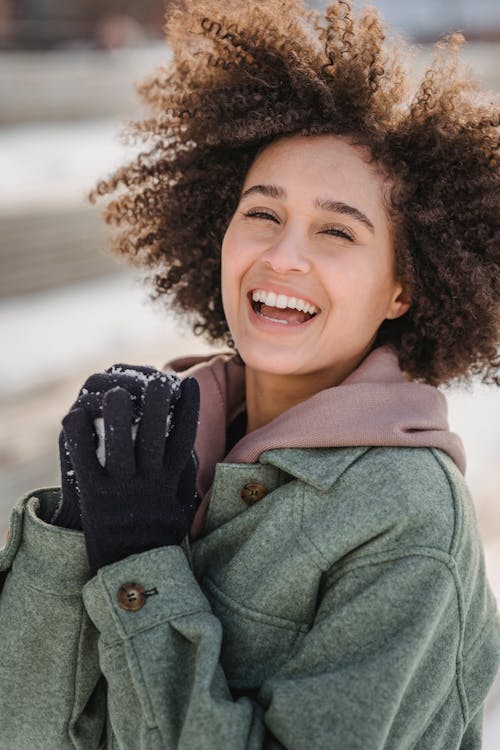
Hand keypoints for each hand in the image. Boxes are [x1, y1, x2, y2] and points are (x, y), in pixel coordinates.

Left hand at [61, 373, 199, 573]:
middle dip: (158, 402)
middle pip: (155, 434)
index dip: (189, 409)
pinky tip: (75, 414)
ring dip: (118, 413)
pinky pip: (84, 459)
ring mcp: (122, 489)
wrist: (133, 573)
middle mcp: (149, 483)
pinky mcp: (94, 496)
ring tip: (116, 389)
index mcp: (171, 483)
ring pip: (120, 442)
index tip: (188, 386)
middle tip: (157, 379)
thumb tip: (189, 448)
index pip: (185, 438)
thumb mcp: (181, 508)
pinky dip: (79, 435)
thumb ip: (186, 478)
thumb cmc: (158, 535)